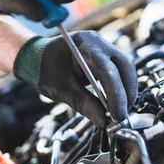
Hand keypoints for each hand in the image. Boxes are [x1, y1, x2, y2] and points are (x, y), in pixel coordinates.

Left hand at [13, 31, 137, 127]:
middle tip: (122, 116)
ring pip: (126, 68)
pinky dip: (122, 88)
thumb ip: (84, 104)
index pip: (107, 70)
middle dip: (127, 93)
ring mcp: (104, 47)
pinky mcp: (106, 56)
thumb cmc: (44, 69)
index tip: (117, 115)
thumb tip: (104, 122)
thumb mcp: (60, 89)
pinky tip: (117, 103)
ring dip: (127, 91)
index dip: (116, 94)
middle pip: (124, 66)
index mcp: (84, 44)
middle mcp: (98, 42)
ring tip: (120, 112)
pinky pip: (121, 71)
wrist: (36, 57)